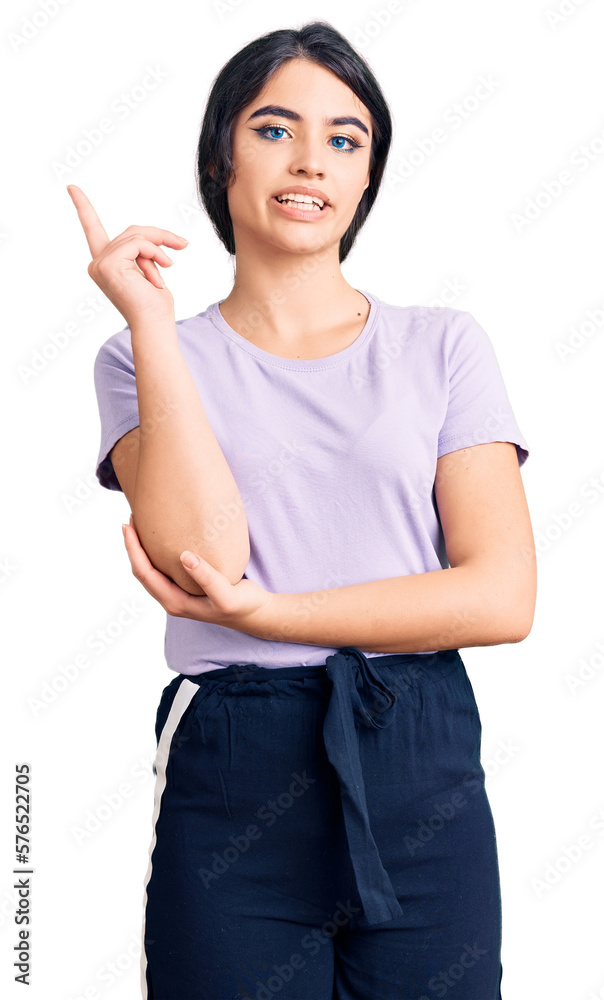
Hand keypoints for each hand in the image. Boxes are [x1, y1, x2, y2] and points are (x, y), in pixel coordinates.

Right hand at [66, 184, 188, 326]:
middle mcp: (97, 263)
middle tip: (181, 244)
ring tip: (169, 266)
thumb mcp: (150, 268)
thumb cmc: (154, 305)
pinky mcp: (110, 265)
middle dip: (157, 236)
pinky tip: (163, 269)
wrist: (154, 324)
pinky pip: (138, 244)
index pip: (92, 230)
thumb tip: (154, 238)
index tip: (72, 187)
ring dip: (159, 247)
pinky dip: (155, 253)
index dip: (83, 207)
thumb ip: (143, 250)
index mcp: (104, 263)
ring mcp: (101, 264)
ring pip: (136, 236)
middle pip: (131, 231)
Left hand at [121, 516, 275, 633]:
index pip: (144, 573)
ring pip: (151, 569)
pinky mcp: (187, 586)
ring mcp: (178, 593)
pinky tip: (162, 537)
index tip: (128, 525)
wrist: (256, 614)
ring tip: (141, 524)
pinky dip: (156, 552)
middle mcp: (172, 599)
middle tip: (131, 518)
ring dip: (143, 548)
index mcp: (175, 602)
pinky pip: (164, 568)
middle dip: (133, 546)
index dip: (133, 549)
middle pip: (142, 571)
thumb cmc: (242, 606)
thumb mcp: (226, 595)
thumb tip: (184, 556)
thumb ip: (207, 578)